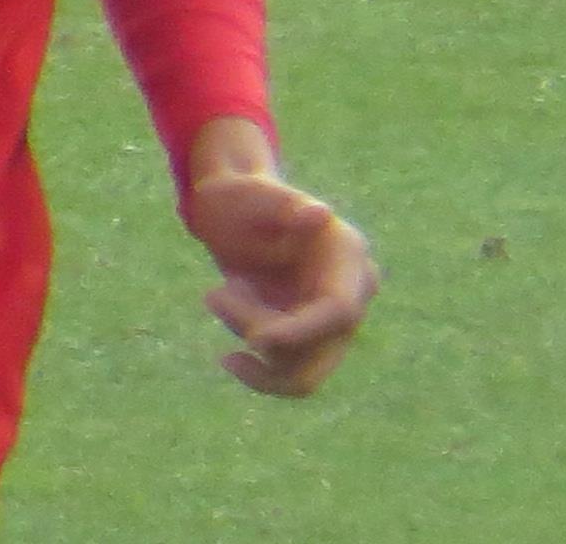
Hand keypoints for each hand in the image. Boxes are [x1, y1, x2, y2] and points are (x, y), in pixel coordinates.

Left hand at [184, 128, 376, 398]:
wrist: (231, 212)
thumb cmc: (240, 197)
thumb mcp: (250, 194)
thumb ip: (283, 204)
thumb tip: (320, 213)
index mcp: (347, 254)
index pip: (338, 309)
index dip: (301, 331)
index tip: (255, 341)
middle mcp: (352, 293)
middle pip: (321, 348)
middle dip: (262, 332)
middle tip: (213, 295)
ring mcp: (332, 321)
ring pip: (296, 365)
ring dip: (247, 333)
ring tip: (218, 291)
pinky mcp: (309, 340)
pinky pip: (284, 371)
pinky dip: (249, 355)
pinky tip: (223, 308)